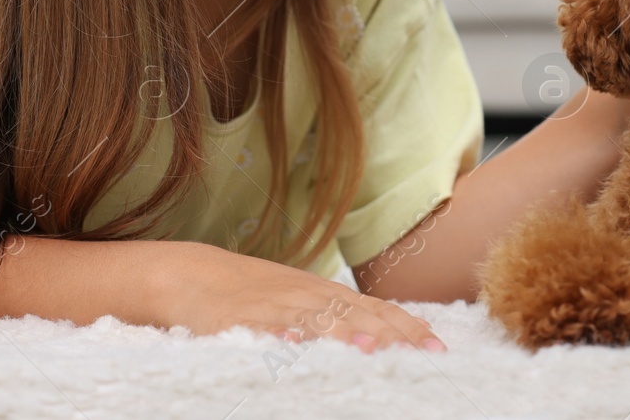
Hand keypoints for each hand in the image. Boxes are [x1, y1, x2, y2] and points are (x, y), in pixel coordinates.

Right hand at [154, 241, 447, 352]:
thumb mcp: (303, 303)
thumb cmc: (255, 297)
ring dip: (344, 334)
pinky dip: (277, 334)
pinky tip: (293, 343)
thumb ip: (343, 318)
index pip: (376, 310)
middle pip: (355, 316)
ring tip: (371, 350)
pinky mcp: (236, 320)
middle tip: (420, 355)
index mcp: (325, 296)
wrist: (191, 275)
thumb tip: (392, 340)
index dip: (407, 329)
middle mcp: (305, 298)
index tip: (438, 350)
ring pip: (315, 321)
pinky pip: (259, 328)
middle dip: (390, 335)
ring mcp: (272, 307)